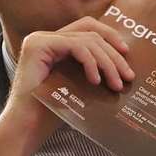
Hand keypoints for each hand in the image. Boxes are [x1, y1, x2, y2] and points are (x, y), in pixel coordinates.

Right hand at [0, 17, 133, 155]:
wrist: (28, 126)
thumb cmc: (52, 111)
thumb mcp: (79, 84)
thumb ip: (93, 68)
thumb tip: (124, 64)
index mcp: (55, 44)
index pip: (87, 29)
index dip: (110, 36)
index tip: (127, 55)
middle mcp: (45, 37)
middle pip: (90, 31)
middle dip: (113, 53)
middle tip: (128, 76)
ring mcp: (39, 39)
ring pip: (86, 39)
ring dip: (107, 62)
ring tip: (116, 84)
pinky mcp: (37, 46)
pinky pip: (75, 46)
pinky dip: (90, 62)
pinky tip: (95, 81)